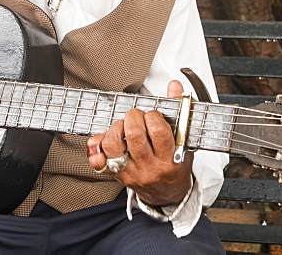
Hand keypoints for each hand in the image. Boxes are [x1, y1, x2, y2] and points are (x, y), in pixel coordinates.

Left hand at [85, 79, 192, 206]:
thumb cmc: (175, 165)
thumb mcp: (183, 141)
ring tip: (124, 127)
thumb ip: (178, 112)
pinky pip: (98, 160)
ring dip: (116, 128)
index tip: (153, 116)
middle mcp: (149, 167)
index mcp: (169, 158)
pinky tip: (106, 139)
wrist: (168, 195)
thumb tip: (174, 86)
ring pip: (113, 145)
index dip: (153, 116)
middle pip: (134, 135)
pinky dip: (98, 145)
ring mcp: (131, 172)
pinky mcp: (117, 175)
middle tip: (137, 117)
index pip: (158, 132)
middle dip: (133, 118)